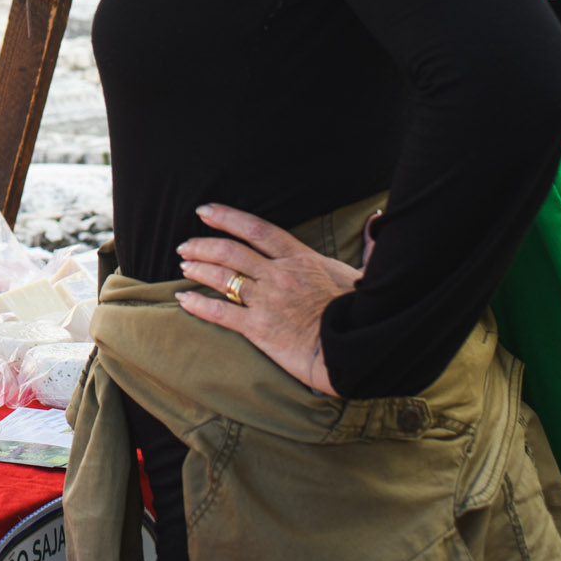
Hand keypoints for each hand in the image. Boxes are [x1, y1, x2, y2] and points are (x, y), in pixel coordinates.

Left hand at [174, 203, 360, 396]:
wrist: (354, 349)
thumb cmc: (360, 313)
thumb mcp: (358, 273)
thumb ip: (360, 248)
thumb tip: (377, 221)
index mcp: (299, 258)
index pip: (257, 229)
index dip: (228, 217)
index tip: (206, 211)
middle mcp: (278, 275)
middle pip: (231, 251)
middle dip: (203, 244)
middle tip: (186, 245)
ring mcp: (266, 301)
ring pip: (222, 277)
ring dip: (198, 268)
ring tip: (184, 265)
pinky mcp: (259, 328)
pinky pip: (220, 312)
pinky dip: (198, 304)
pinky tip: (183, 299)